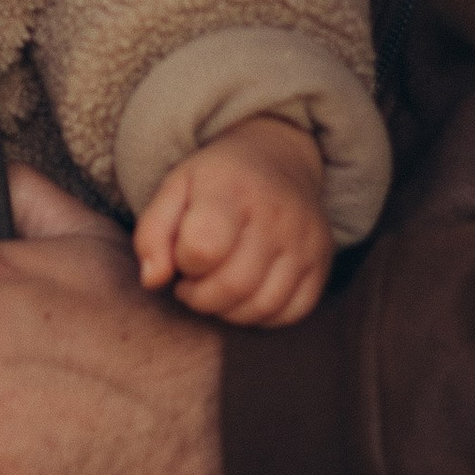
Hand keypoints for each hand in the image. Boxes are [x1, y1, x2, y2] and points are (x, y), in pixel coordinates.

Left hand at [134, 116, 333, 328]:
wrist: (277, 159)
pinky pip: (291, 312)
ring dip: (228, 311)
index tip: (182, 256)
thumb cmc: (216, 180)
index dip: (183, 263)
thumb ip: (151, 235)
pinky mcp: (322, 261)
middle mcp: (276, 215)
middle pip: (232, 286)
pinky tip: (247, 294)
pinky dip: (262, 315)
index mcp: (232, 191)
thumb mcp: (174, 189)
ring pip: (262, 306)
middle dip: (200, 297)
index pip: (202, 248)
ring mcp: (305, 240)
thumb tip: (153, 281)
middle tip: (193, 282)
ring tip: (217, 288)